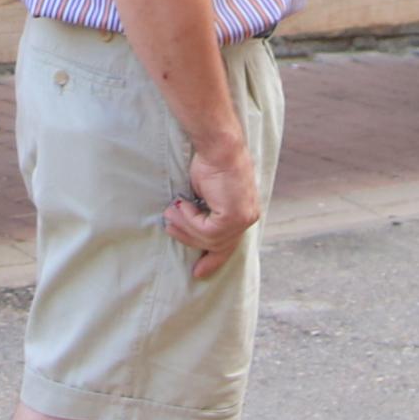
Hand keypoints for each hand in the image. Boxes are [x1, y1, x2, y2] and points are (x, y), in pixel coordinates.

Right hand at [163, 140, 260, 278]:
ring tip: (171, 210)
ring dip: (185, 226)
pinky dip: (190, 219)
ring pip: (209, 239)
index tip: (198, 272)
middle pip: (218, 245)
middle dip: (191, 241)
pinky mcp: (234, 217)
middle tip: (169, 227)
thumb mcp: (209, 194)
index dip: (214, 260)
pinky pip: (206, 230)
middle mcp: (248, 218)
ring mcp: (243, 219)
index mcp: (245, 213)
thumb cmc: (211, 163)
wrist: (219, 146)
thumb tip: (191, 230)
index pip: (230, 244)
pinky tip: (184, 203)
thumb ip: (208, 213)